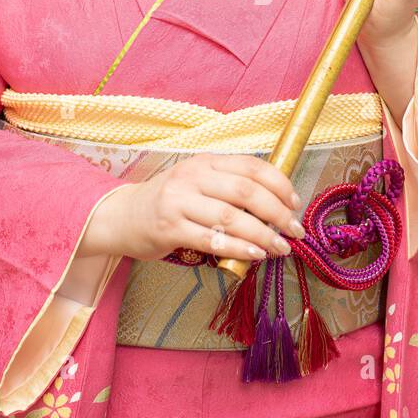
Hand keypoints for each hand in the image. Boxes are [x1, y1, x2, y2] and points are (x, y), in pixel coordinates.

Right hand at [78, 155, 304, 265]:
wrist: (121, 216)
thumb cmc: (168, 201)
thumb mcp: (197, 182)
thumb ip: (228, 186)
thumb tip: (276, 204)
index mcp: (205, 161)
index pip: (251, 166)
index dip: (279, 184)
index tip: (295, 203)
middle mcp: (192, 176)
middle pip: (246, 191)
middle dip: (278, 213)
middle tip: (295, 231)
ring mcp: (179, 202)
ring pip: (232, 217)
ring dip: (263, 235)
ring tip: (280, 248)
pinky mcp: (169, 228)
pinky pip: (212, 240)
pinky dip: (238, 248)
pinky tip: (255, 255)